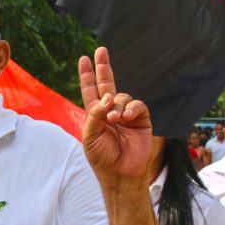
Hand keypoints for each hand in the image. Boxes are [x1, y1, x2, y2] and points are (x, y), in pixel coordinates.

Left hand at [79, 47, 152, 182]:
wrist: (120, 173)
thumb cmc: (101, 157)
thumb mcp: (90, 136)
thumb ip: (95, 115)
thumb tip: (107, 96)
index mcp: (95, 115)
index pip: (90, 91)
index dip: (87, 75)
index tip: (83, 59)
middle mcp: (110, 112)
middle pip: (107, 84)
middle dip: (103, 68)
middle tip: (100, 51)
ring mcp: (126, 115)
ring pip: (122, 97)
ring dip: (117, 105)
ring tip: (115, 119)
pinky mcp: (141, 120)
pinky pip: (137, 106)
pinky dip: (132, 108)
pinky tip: (126, 117)